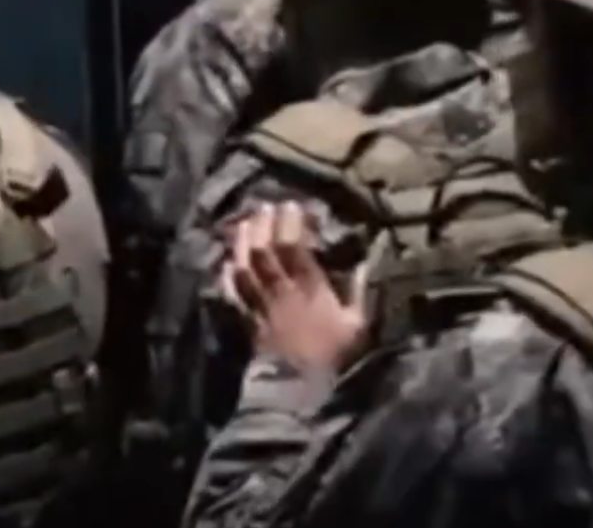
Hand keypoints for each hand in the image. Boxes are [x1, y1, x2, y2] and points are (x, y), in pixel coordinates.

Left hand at [219, 201, 368, 373]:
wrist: (298, 386)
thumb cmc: (331, 355)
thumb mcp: (356, 324)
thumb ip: (359, 291)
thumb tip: (365, 263)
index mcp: (308, 289)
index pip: (295, 248)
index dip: (291, 224)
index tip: (292, 205)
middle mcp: (280, 290)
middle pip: (265, 251)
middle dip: (264, 225)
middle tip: (265, 206)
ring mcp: (260, 303)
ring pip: (245, 265)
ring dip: (243, 241)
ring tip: (245, 222)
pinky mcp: (246, 317)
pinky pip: (233, 291)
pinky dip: (228, 273)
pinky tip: (226, 260)